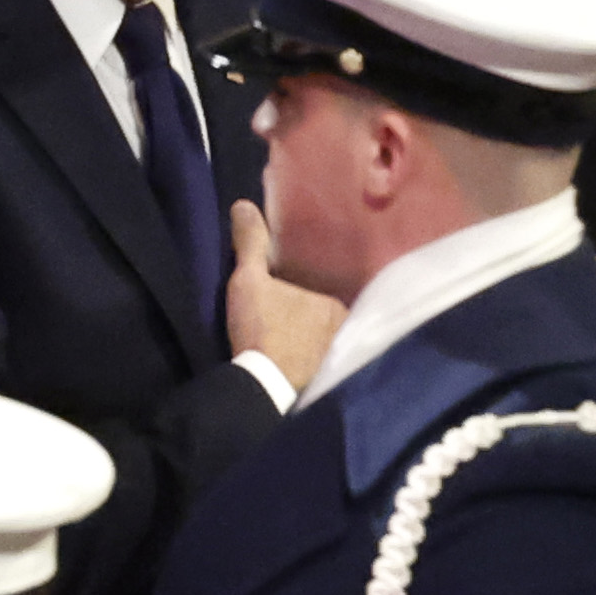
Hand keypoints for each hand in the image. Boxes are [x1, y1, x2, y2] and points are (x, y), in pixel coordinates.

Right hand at [224, 199, 341, 387]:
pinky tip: (304, 368)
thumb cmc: (262, 331)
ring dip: (320, 342)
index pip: (331, 289)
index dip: (316, 288)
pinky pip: (329, 368)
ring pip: (332, 343)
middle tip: (299, 318)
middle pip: (333, 317)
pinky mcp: (334, 387)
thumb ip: (251, 243)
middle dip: (319, 317)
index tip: (302, 291)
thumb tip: (244, 204)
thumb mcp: (249, 281)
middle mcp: (352, 331)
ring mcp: (345, 361)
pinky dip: (319, 365)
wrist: (265, 390)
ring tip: (301, 344)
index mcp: (338, 302)